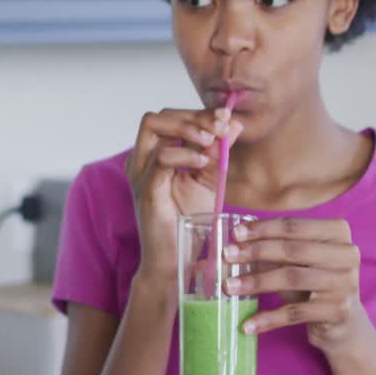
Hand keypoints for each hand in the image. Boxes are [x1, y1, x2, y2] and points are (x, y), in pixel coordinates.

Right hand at [125, 108, 242, 281]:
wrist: (176, 261)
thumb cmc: (189, 223)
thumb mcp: (209, 179)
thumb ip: (219, 151)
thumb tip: (234, 122)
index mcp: (154, 156)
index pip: (171, 118)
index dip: (198, 113)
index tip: (225, 118)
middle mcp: (142, 160)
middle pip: (158, 116)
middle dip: (193, 116)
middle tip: (220, 127)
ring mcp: (141, 174)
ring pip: (153, 126)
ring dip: (186, 127)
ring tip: (210, 140)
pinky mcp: (147, 190)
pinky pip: (161, 158)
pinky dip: (184, 153)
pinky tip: (203, 162)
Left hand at [223, 217, 366, 353]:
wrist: (344, 323)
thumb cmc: (313, 283)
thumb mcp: (297, 261)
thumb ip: (274, 247)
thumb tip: (235, 239)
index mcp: (338, 232)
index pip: (293, 226)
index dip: (262, 229)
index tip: (235, 233)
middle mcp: (348, 254)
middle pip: (292, 249)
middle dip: (255, 251)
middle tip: (227, 256)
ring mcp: (345, 283)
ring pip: (292, 278)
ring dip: (256, 282)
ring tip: (229, 287)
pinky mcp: (339, 311)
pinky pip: (296, 313)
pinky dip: (269, 319)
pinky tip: (248, 325)